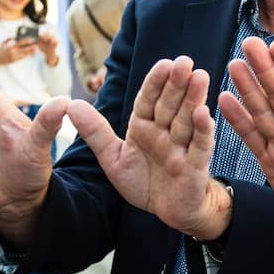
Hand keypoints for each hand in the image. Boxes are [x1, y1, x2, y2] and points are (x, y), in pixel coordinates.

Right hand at [0, 35, 37, 70]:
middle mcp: (13, 52)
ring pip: (24, 54)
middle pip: (24, 49)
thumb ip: (8, 39)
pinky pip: (22, 58)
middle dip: (31, 47)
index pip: (20, 43)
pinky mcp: (15, 61)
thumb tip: (14, 36)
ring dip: (30, 52)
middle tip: (36, 44)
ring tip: (35, 49)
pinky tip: (31, 54)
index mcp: (11, 47)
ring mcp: (14, 57)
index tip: (32, 39)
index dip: (26, 41)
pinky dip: (27, 56)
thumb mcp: (2, 44)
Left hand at [66, 56, 225, 240]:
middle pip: (170, 105)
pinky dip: (202, 130)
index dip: (156, 82)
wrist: (168, 211)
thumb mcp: (113, 157)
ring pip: (187, 119)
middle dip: (177, 84)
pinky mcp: (195, 166)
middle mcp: (165, 133)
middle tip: (185, 62)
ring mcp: (181, 148)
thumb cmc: (143, 182)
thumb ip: (94, 131)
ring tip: (200, 76)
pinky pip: (199, 146)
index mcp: (144, 127)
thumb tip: (70, 104)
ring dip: (194, 98)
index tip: (164, 63)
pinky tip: (203, 112)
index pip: (148, 100)